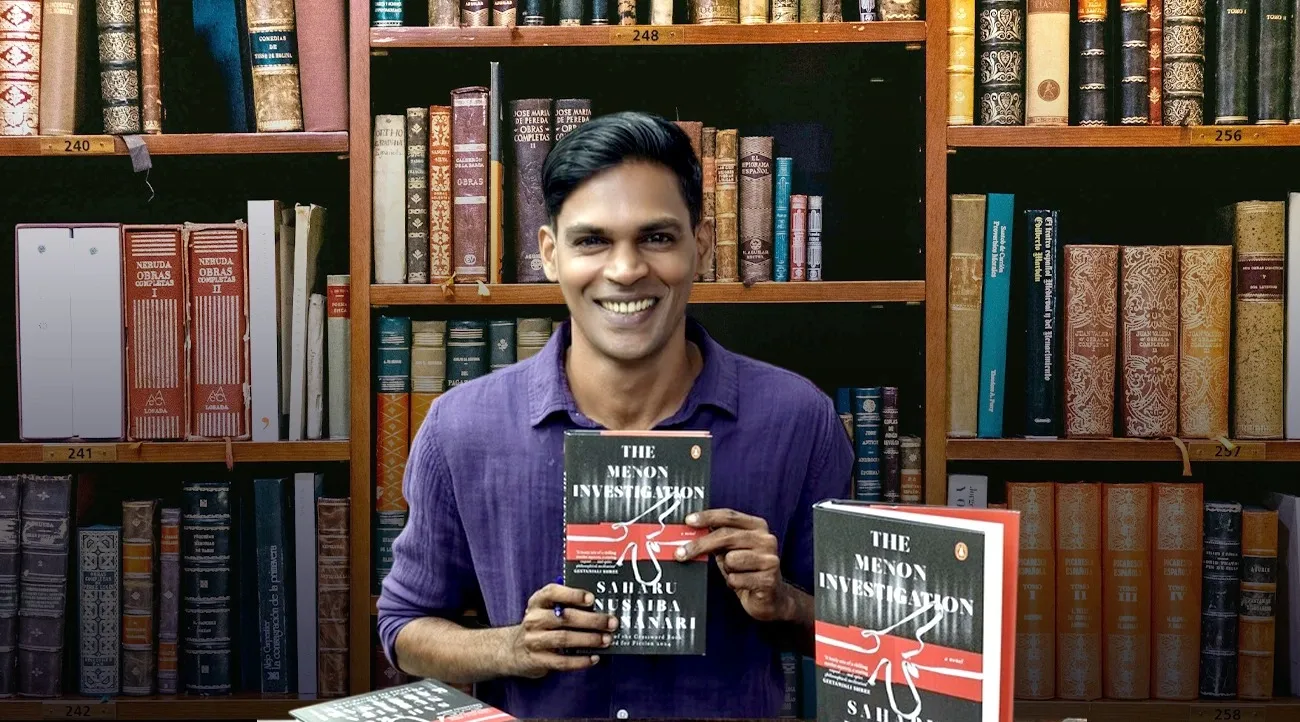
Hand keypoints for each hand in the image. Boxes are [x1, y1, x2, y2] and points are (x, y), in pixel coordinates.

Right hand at [498, 583, 617, 678]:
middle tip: (611, 623)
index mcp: (538, 602)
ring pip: (564, 638)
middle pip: (565, 617)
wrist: (513, 650)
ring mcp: (534, 640)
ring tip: (606, 640)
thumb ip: (566, 605)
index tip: (592, 598)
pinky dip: (580, 661)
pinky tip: (594, 658)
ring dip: (589, 639)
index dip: (573, 594)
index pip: (553, 593)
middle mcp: (534, 619)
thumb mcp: (546, 610)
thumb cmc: (540, 626)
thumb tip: (599, 606)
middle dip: (591, 620)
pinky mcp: (538, 660)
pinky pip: (562, 661)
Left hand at [675, 508, 791, 622]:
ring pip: (730, 559)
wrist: (771, 598)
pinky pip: (735, 579)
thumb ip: (718, 539)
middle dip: (700, 545)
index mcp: (758, 527)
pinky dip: (733, 583)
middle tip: (680, 553)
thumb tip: (691, 532)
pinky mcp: (768, 579)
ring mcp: (769, 558)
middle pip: (725, 536)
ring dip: (727, 569)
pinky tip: (743, 584)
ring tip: (736, 573)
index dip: (707, 517)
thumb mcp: (732, 550)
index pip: (729, 516)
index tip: (688, 521)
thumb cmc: (747, 571)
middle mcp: (766, 539)